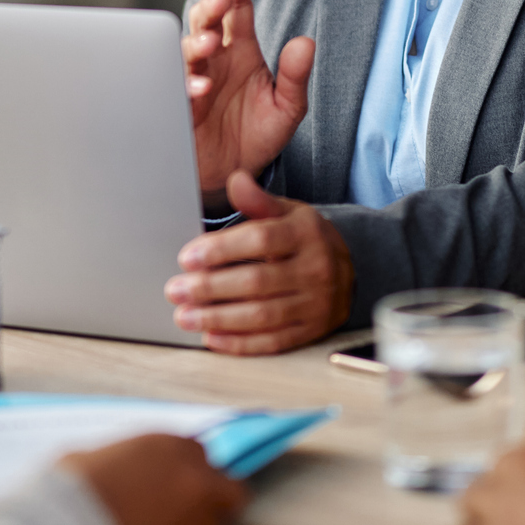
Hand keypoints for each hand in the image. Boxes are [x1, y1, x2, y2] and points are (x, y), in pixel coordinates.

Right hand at [60, 434, 248, 524]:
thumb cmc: (69, 491)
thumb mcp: (90, 457)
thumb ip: (120, 459)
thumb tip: (116, 469)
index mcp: (167, 445)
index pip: (198, 452)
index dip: (185, 469)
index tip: (173, 483)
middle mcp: (193, 478)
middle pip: (229, 488)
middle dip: (215, 498)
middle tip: (190, 513)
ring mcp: (198, 518)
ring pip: (219, 524)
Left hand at [164, 170, 352, 353]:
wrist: (349, 270)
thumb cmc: (306, 239)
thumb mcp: (288, 212)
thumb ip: (259, 201)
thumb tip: (236, 181)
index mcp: (306, 234)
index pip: (260, 240)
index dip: (220, 250)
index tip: (186, 257)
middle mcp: (315, 269)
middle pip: (256, 281)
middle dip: (210, 288)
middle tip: (175, 290)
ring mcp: (315, 304)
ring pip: (261, 316)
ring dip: (218, 318)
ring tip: (184, 316)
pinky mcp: (311, 331)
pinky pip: (272, 342)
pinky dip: (239, 343)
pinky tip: (211, 337)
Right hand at [186, 0, 314, 212]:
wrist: (233, 177)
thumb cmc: (257, 136)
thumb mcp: (287, 108)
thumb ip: (295, 77)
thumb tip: (306, 43)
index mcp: (240, 49)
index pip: (238, 5)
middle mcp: (214, 58)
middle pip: (206, 20)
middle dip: (210, 7)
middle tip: (221, 1)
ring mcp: (193, 80)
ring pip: (185, 50)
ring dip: (195, 43)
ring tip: (209, 44)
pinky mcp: (178, 107)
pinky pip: (176, 90)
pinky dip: (186, 86)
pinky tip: (200, 87)